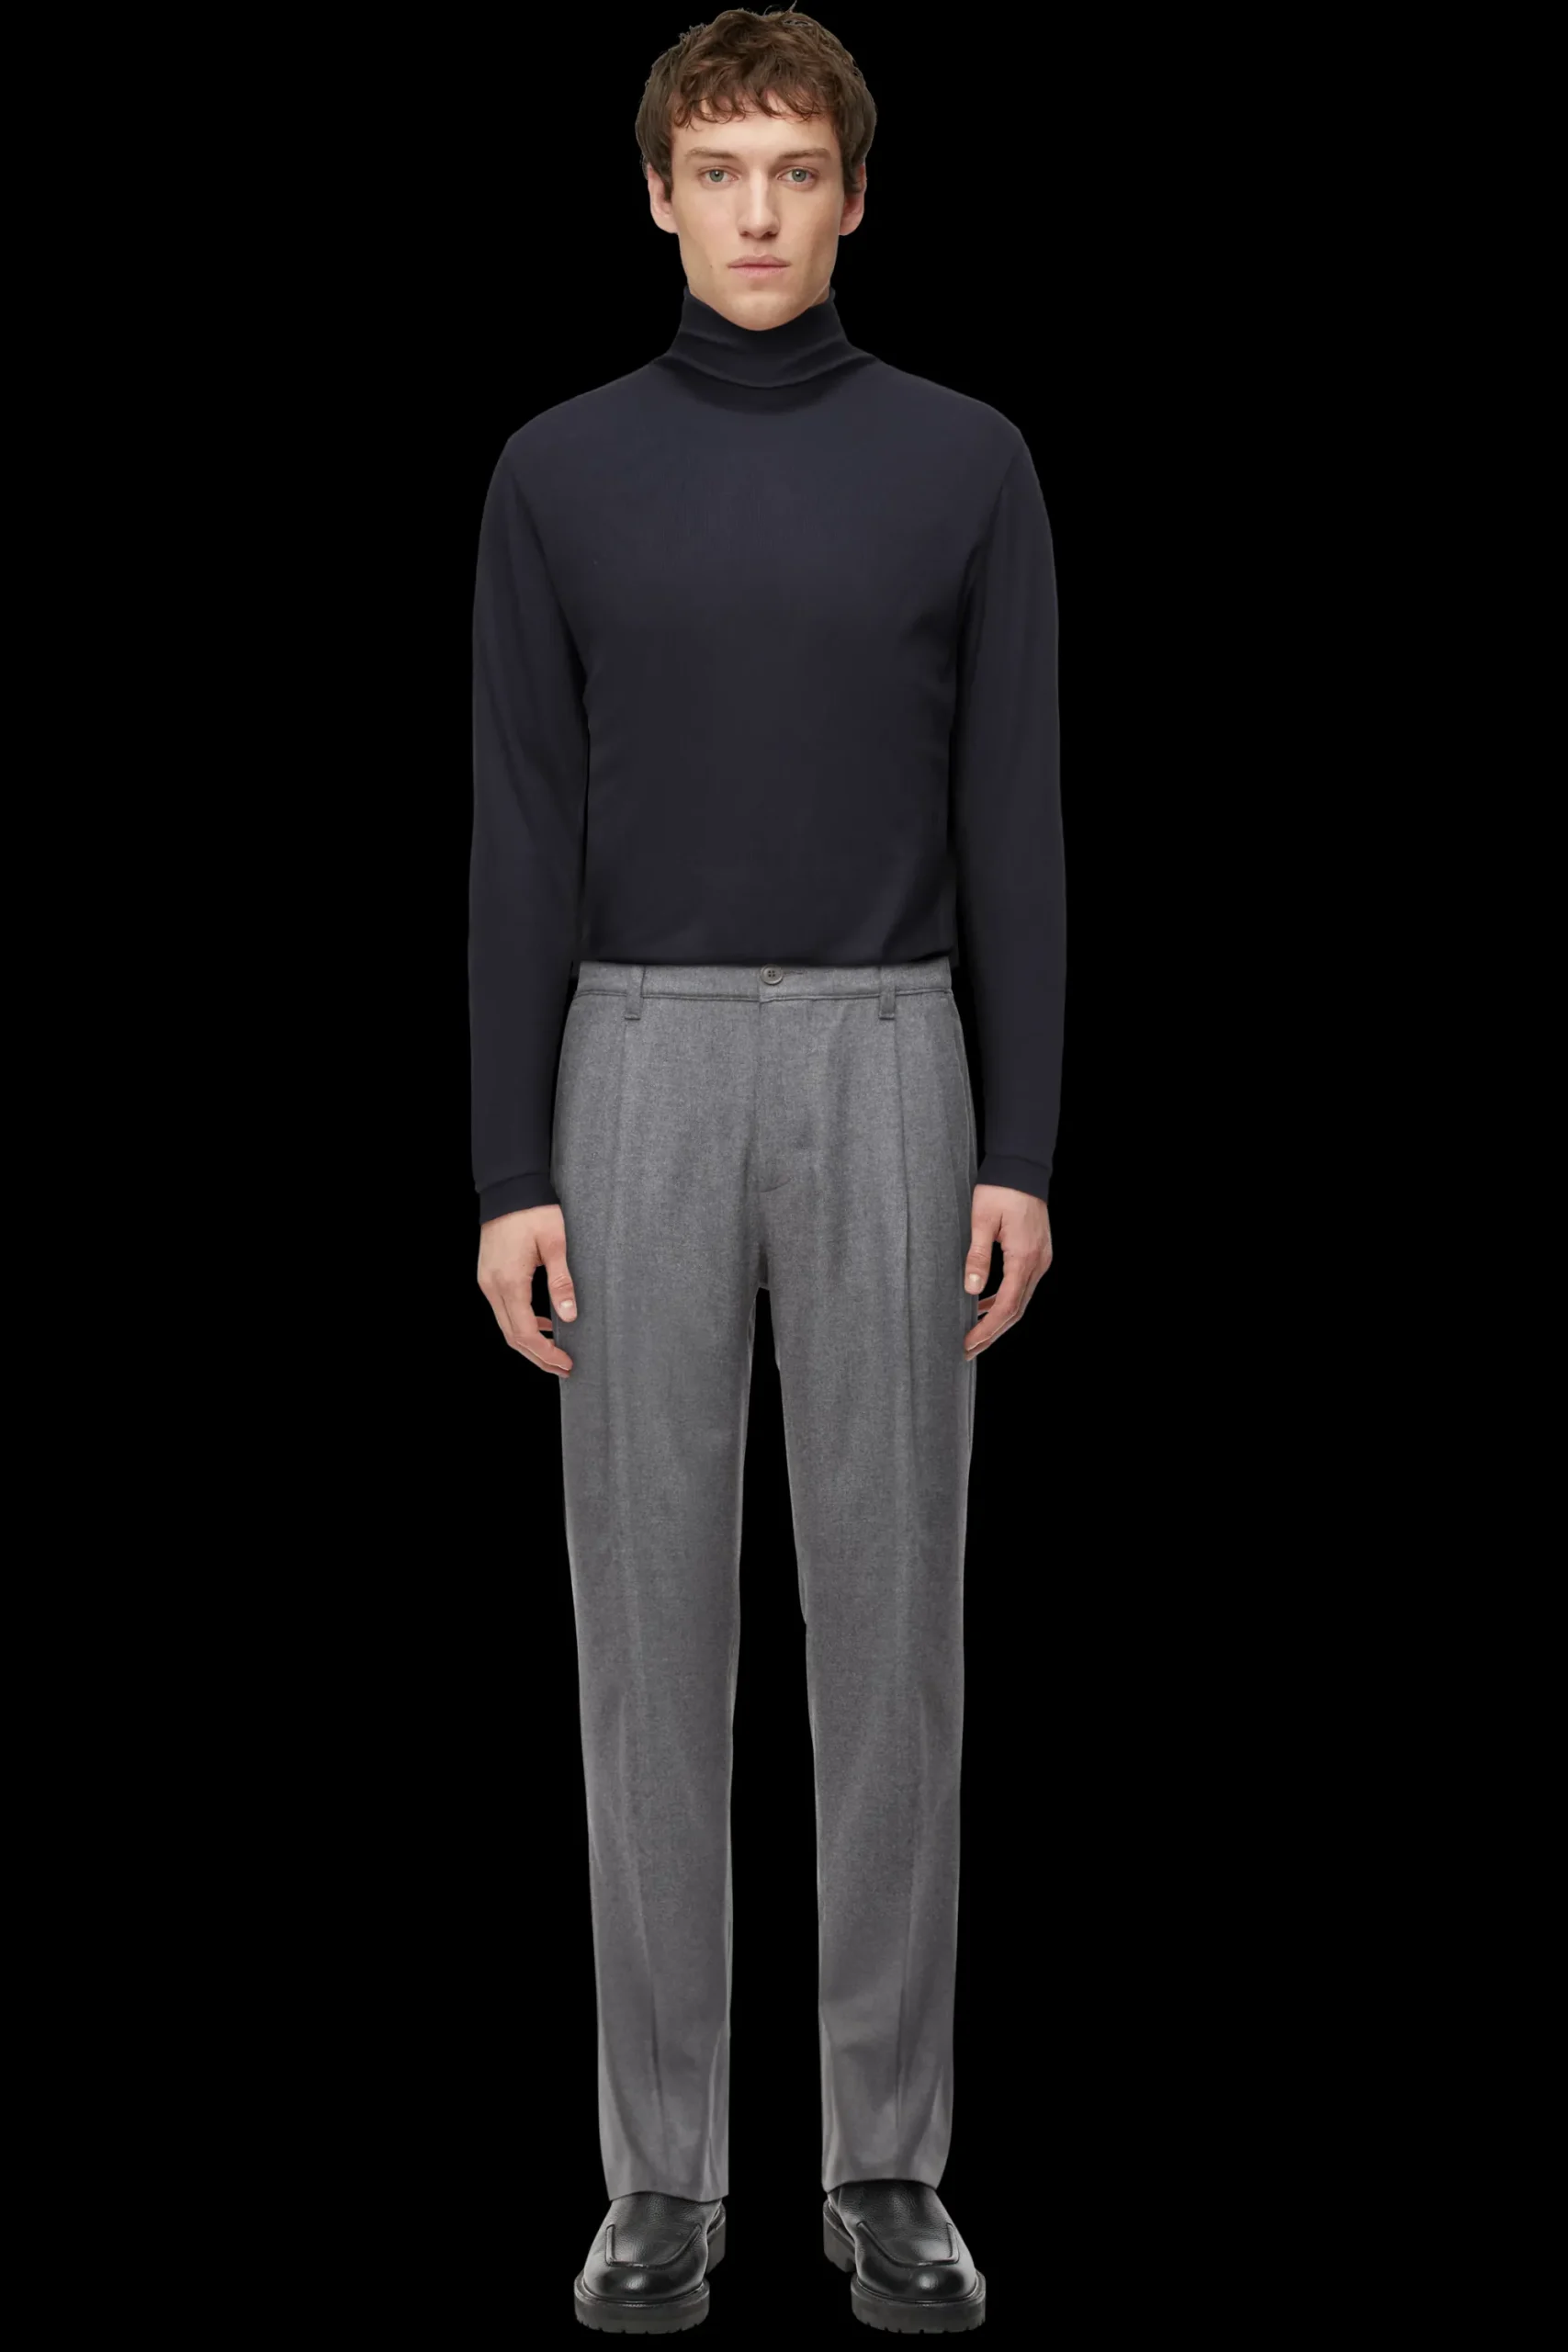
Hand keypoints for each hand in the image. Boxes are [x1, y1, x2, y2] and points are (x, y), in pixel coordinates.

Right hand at [477, 1205, 577, 1376]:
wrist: (508, 1188)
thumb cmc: (533, 1211)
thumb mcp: (556, 1244)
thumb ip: (562, 1282)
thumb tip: (570, 1316)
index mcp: (509, 1282)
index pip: (525, 1333)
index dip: (546, 1353)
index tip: (566, 1364)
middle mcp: (492, 1286)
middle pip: (512, 1336)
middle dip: (538, 1356)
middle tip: (564, 1368)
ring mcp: (487, 1281)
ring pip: (506, 1325)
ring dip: (530, 1342)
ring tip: (555, 1352)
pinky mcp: (489, 1275)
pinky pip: (504, 1309)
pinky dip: (522, 1323)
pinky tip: (543, 1322)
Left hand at [963, 1186, 1051, 1358]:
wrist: (1023, 1167)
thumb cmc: (1000, 1189)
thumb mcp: (981, 1220)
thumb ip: (977, 1256)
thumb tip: (971, 1290)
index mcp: (1024, 1257)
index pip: (1007, 1306)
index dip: (987, 1329)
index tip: (968, 1344)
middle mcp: (1038, 1262)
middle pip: (1016, 1310)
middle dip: (991, 1333)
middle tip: (966, 1350)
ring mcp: (1040, 1259)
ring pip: (1020, 1300)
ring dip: (997, 1319)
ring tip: (973, 1334)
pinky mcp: (1037, 1254)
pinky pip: (1021, 1286)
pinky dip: (1003, 1301)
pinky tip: (984, 1305)